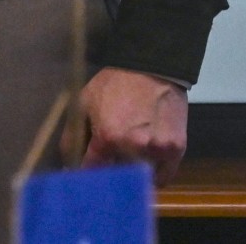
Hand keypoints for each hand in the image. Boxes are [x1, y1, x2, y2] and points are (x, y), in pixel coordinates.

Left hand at [68, 67, 188, 184]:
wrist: (151, 68)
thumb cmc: (113, 84)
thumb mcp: (83, 102)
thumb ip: (73, 134)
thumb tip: (68, 162)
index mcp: (108, 137)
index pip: (93, 170)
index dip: (85, 173)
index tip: (82, 173)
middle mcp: (134, 148)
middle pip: (117, 175)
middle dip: (108, 171)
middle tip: (105, 162)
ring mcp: (158, 150)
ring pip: (140, 176)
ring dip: (131, 171)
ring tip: (125, 155)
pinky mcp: (177, 150)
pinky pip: (163, 176)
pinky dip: (153, 175)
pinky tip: (144, 161)